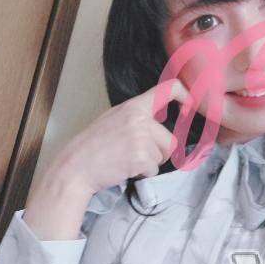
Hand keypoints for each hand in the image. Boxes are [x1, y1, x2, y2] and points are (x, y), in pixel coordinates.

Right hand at [54, 78, 189, 194]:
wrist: (75, 166)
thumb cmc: (92, 146)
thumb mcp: (113, 119)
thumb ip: (136, 117)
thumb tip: (158, 121)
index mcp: (133, 106)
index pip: (168, 89)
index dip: (185, 96)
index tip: (188, 108)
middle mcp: (139, 118)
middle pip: (171, 139)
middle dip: (158, 152)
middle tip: (133, 154)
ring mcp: (140, 137)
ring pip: (164, 155)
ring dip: (149, 163)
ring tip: (126, 160)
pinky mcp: (141, 157)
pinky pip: (154, 170)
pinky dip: (142, 174)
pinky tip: (124, 168)